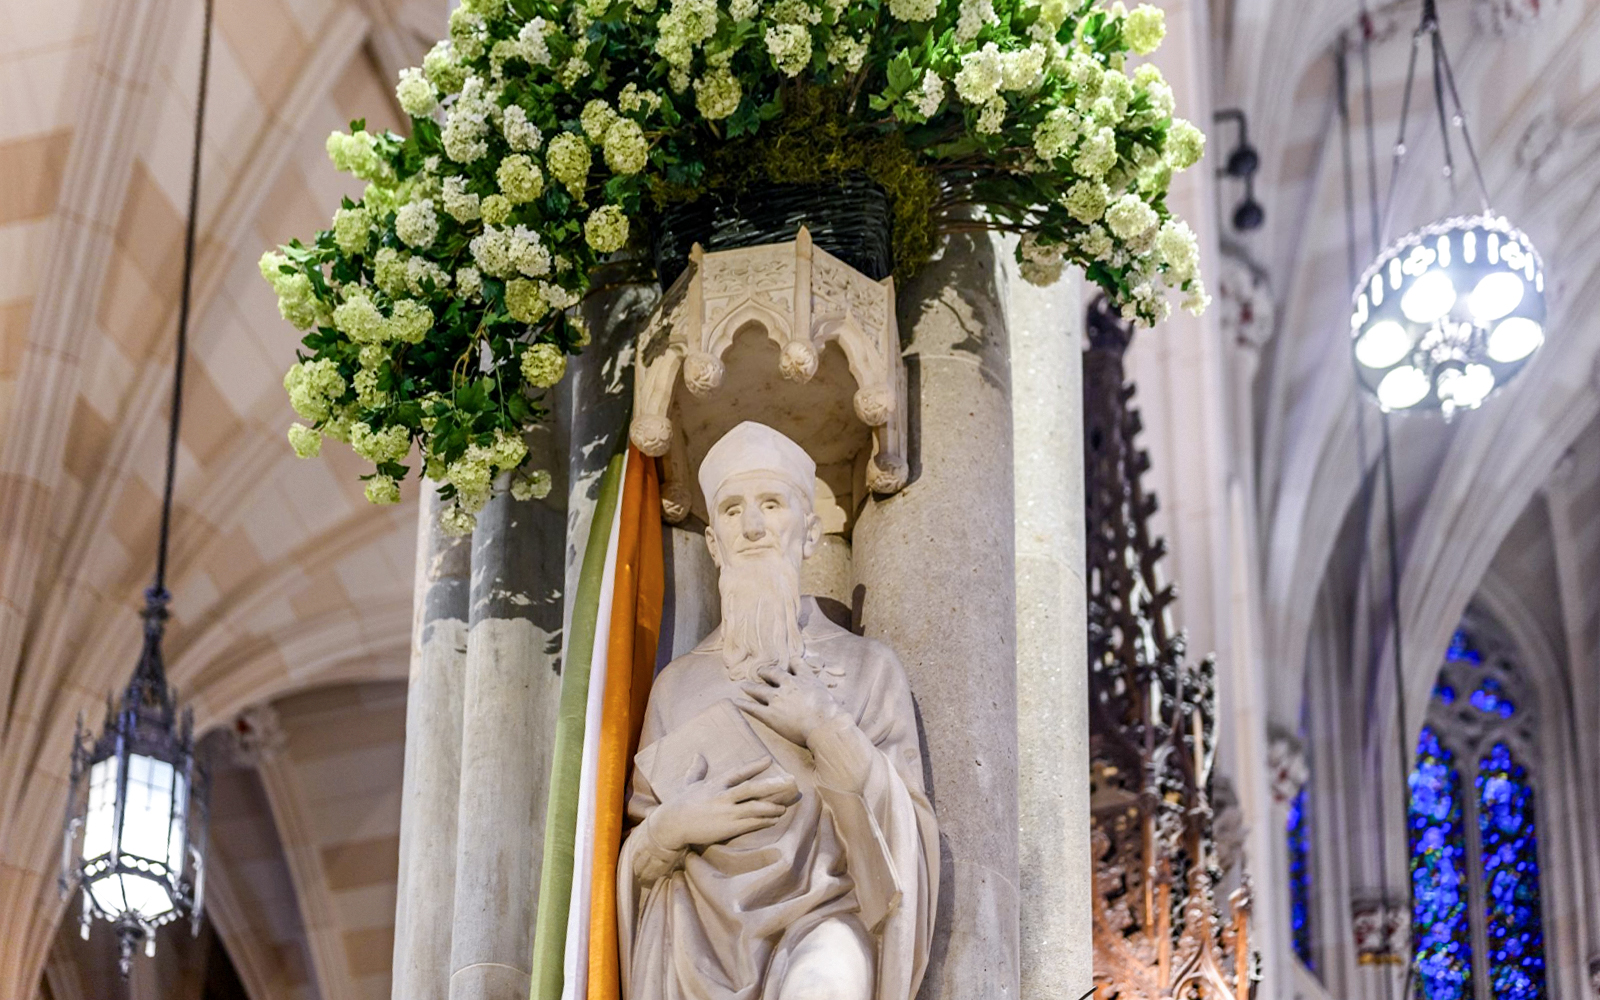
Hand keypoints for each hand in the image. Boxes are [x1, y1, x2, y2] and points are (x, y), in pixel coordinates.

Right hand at [647, 757, 798, 851]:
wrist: (672, 824)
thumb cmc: (680, 803)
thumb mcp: (689, 784)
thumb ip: (697, 770)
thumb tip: (698, 755)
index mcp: (715, 784)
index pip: (739, 772)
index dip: (755, 766)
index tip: (769, 760)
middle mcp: (723, 796)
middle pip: (752, 788)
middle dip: (772, 785)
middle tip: (790, 781)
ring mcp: (726, 812)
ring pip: (755, 807)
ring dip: (772, 807)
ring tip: (783, 807)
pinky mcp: (727, 827)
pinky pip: (750, 823)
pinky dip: (764, 821)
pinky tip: (774, 819)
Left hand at [736, 661, 845, 748]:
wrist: (825, 726)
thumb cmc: (833, 715)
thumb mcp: (834, 700)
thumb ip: (830, 698)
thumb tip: (842, 706)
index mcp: (806, 679)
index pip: (797, 664)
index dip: (793, 663)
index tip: (790, 662)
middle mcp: (790, 685)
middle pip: (774, 673)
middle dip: (766, 672)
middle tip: (761, 671)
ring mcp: (778, 699)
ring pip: (759, 689)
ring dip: (750, 687)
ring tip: (743, 685)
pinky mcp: (770, 714)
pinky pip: (753, 708)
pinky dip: (743, 704)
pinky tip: (736, 702)